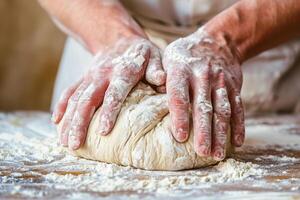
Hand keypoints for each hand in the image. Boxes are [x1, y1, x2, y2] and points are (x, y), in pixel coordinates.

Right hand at [52, 37, 165, 149]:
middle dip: (80, 123)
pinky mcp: (83, 78)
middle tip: (75, 145)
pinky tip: (56, 121)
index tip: (103, 131)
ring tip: (65, 142)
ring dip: (69, 121)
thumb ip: (156, 68)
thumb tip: (161, 80)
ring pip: (75, 99)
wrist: (119, 39)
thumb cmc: (141, 53)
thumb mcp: (154, 56)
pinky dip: (62, 106)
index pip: (114, 93)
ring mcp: (90, 77)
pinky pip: (70, 91)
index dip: (108, 111)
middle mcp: (102, 75)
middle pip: (87, 100)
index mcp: (123, 71)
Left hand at [163, 28, 244, 159]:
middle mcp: (203, 75)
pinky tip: (236, 142)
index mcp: (181, 69)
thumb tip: (152, 100)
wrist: (218, 41)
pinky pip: (238, 107)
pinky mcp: (234, 86)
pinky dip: (238, 125)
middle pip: (203, 107)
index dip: (179, 116)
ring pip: (222, 110)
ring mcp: (221, 81)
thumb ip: (159, 77)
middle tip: (201, 152)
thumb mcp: (167, 57)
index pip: (179, 95)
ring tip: (217, 154)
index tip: (180, 136)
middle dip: (203, 131)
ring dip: (221, 133)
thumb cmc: (185, 54)